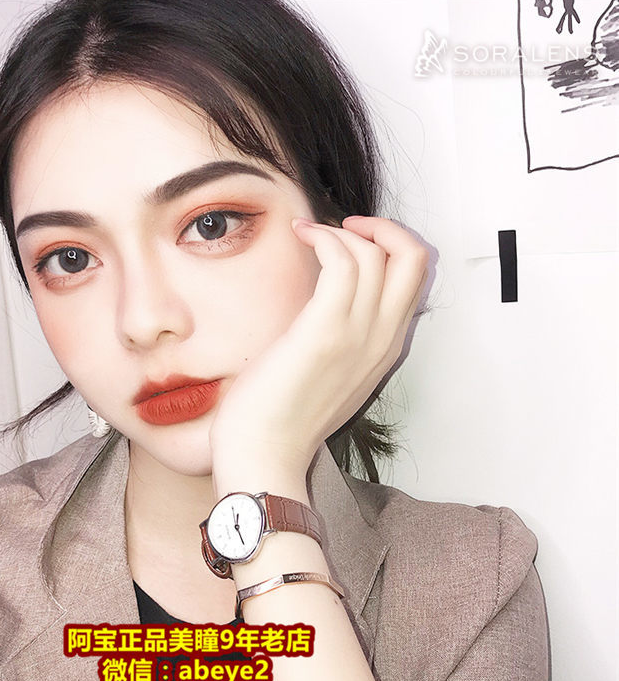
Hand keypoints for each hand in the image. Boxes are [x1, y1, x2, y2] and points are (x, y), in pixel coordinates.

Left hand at [209, 215, 428, 489]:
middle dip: (383, 227)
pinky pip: (343, 261)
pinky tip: (301, 237)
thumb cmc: (286, 413)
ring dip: (340, 230)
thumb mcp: (333, 372)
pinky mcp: (326, 331)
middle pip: (415, 258)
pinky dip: (325, 237)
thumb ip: (346, 336)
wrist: (266, 452)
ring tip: (309, 234)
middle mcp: (382, 338)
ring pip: (377, 254)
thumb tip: (332, 294)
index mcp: (386, 347)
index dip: (390, 246)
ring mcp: (358, 335)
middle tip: (343, 228)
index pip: (415, 278)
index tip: (354, 241)